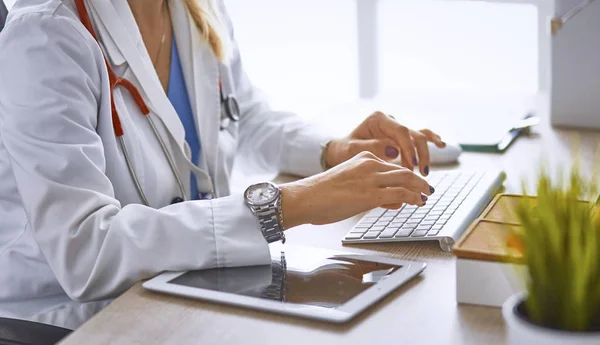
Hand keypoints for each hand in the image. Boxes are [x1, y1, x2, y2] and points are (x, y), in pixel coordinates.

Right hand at [280, 151, 433, 227]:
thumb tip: (394, 200)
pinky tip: (419, 201)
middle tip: (427, 189)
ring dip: (420, 188)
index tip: (414, 184)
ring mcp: (371, 179)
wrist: (306, 198)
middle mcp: (369, 164)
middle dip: (419, 180)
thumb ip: (372, 189)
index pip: (392, 165)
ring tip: (426, 196)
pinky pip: (401, 193)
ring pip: (406, 179)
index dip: (407, 176)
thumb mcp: (350, 184)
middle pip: (404, 170)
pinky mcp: (370, 194)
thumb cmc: (322, 195)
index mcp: (363, 157)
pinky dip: (414, 197)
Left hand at [325, 111, 445, 175]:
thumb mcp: (351, 150)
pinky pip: (418, 137)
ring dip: (424, 154)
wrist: (340, 152)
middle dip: (420, 154)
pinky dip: (431, 140)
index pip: (401, 131)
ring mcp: (396, 129)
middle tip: (421, 173)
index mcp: (378, 119)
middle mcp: (390, 121)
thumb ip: (371, 148)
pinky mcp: (401, 138)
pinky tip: (442, 145)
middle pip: (414, 134)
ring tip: (425, 171)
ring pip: (419, 137)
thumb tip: (394, 151)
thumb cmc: (343, 150)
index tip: (411, 165)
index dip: (409, 148)